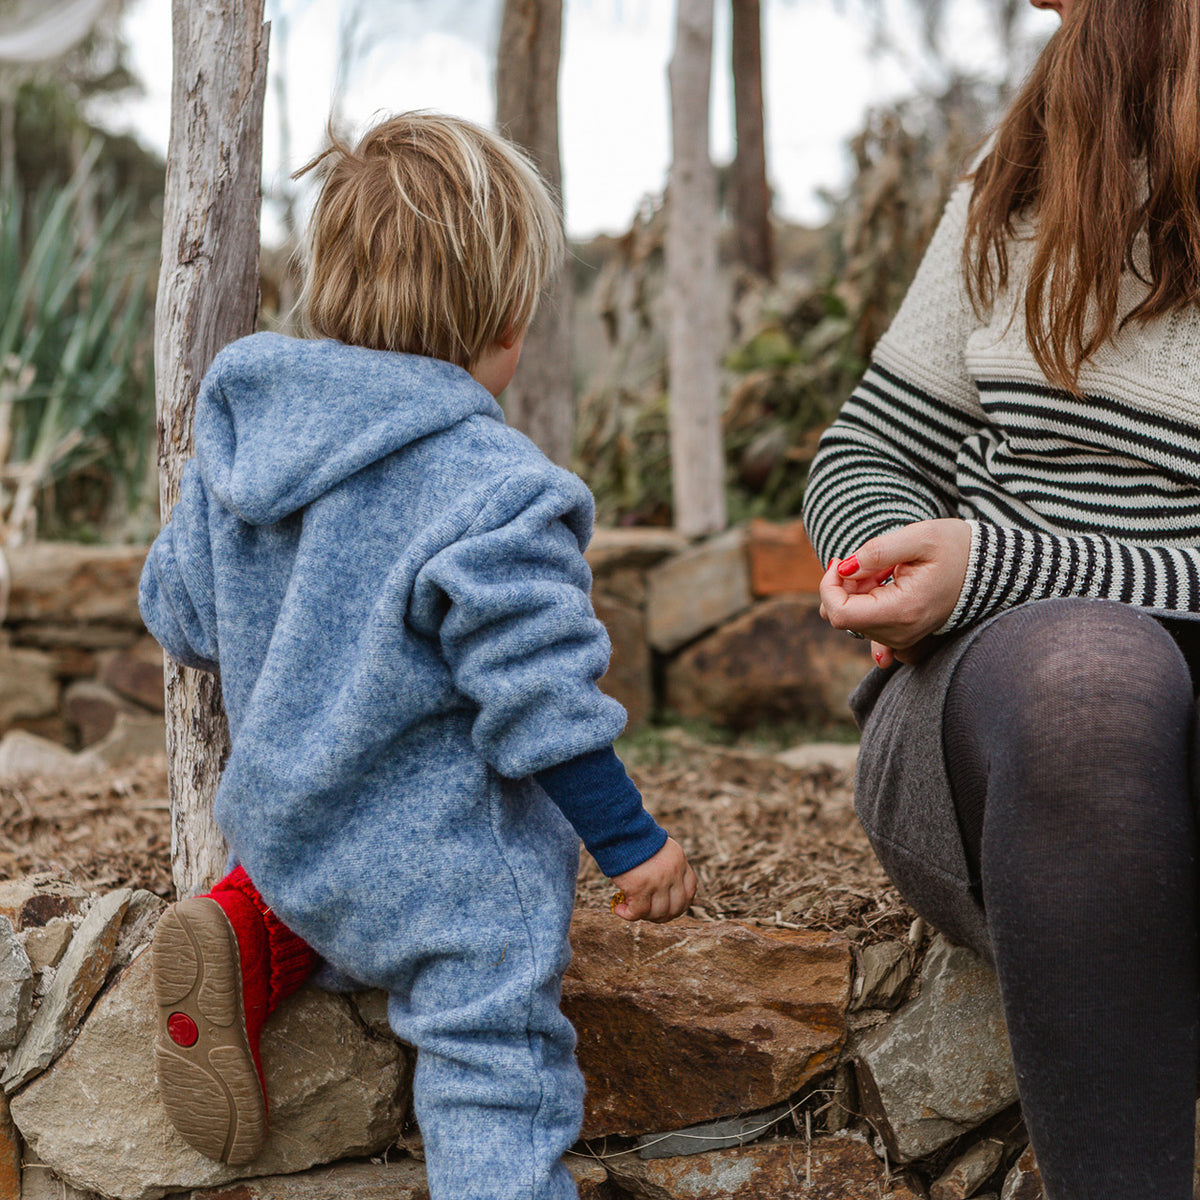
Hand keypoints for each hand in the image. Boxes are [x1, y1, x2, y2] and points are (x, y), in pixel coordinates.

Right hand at [610, 838, 696, 922]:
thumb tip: (660, 892)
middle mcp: (672, 873)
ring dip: (644, 916)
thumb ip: (665, 867)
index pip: (690, 891)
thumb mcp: (659, 850)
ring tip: (630, 909)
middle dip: (662, 916)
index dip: (680, 905)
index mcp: (679, 862)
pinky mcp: (639, 887)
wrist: (619, 829)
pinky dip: (627, 914)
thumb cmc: (633, 839)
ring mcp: (658, 881)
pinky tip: (619, 909)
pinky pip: (638, 912)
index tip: (668, 908)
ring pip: (657, 913)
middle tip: (647, 913)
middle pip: (676, 907)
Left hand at [820, 519, 970, 652]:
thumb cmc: (957, 548)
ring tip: (884, 568)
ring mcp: (901, 639)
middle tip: (868, 560)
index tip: (840, 561)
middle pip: (843, 616)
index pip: (839, 614)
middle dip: (844, 585)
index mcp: (902, 611)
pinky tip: (883, 581)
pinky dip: (865, 600)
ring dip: (856, 590)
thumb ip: (877, 551)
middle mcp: (900, 633)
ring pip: (853, 619)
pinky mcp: (902, 636)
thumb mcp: (919, 537)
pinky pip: (867, 624)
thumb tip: (844, 568)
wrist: (989, 568)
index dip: (829, 586)